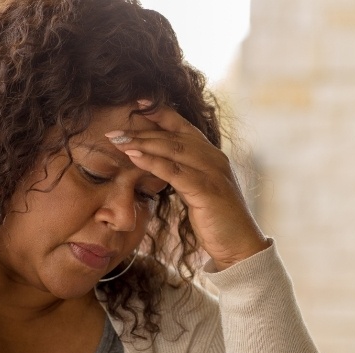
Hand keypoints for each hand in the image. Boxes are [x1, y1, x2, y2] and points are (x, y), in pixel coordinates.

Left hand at [106, 103, 270, 271]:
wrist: (240, 247)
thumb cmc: (217, 221)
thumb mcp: (198, 191)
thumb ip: (183, 174)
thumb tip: (157, 165)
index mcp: (211, 155)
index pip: (182, 125)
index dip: (158, 112)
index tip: (134, 105)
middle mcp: (213, 158)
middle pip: (172, 136)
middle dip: (141, 131)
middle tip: (113, 130)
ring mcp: (212, 172)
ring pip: (172, 149)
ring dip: (142, 143)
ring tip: (117, 140)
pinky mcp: (207, 190)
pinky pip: (175, 172)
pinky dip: (152, 162)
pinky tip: (133, 157)